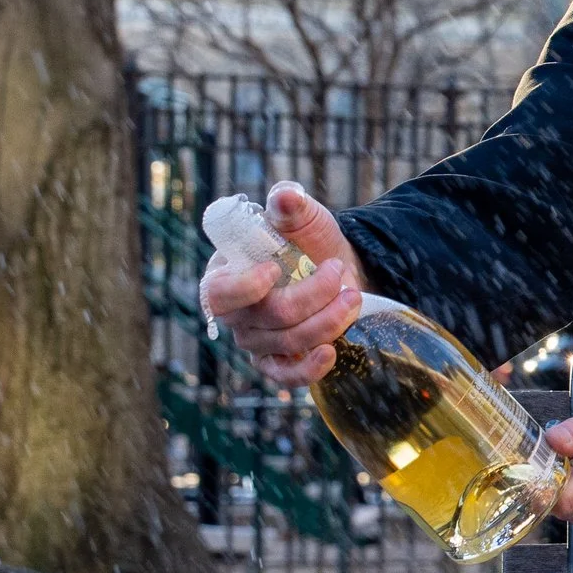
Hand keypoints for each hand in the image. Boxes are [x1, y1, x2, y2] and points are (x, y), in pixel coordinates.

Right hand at [199, 183, 368, 387]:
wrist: (337, 268)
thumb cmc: (309, 240)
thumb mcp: (304, 217)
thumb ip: (292, 206)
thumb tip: (285, 196)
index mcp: (225, 274)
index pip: (219, 293)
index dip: (245, 287)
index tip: (275, 270)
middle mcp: (236, 314)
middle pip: (269, 317)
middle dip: (314, 296)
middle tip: (339, 273)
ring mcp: (255, 340)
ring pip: (289, 342)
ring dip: (328, 320)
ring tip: (353, 297)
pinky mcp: (277, 361)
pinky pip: (286, 376)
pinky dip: (309, 369)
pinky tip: (331, 352)